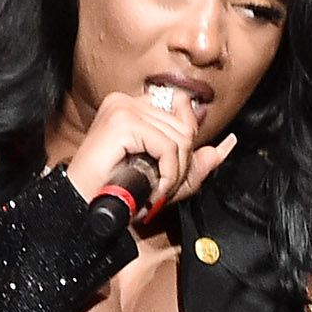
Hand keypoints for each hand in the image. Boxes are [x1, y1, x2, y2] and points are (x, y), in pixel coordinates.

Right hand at [61, 87, 235, 221]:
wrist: (83, 209)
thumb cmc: (115, 195)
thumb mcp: (163, 180)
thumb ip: (194, 163)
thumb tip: (227, 145)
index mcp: (133, 107)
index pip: (181, 112)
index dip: (186, 147)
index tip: (175, 176)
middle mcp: (127, 101)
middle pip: (184, 127)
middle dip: (182, 166)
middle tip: (163, 190)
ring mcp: (123, 109)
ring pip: (179, 138)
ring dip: (175, 174)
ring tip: (156, 192)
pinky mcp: (123, 122)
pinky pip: (167, 146)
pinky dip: (168, 174)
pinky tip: (153, 190)